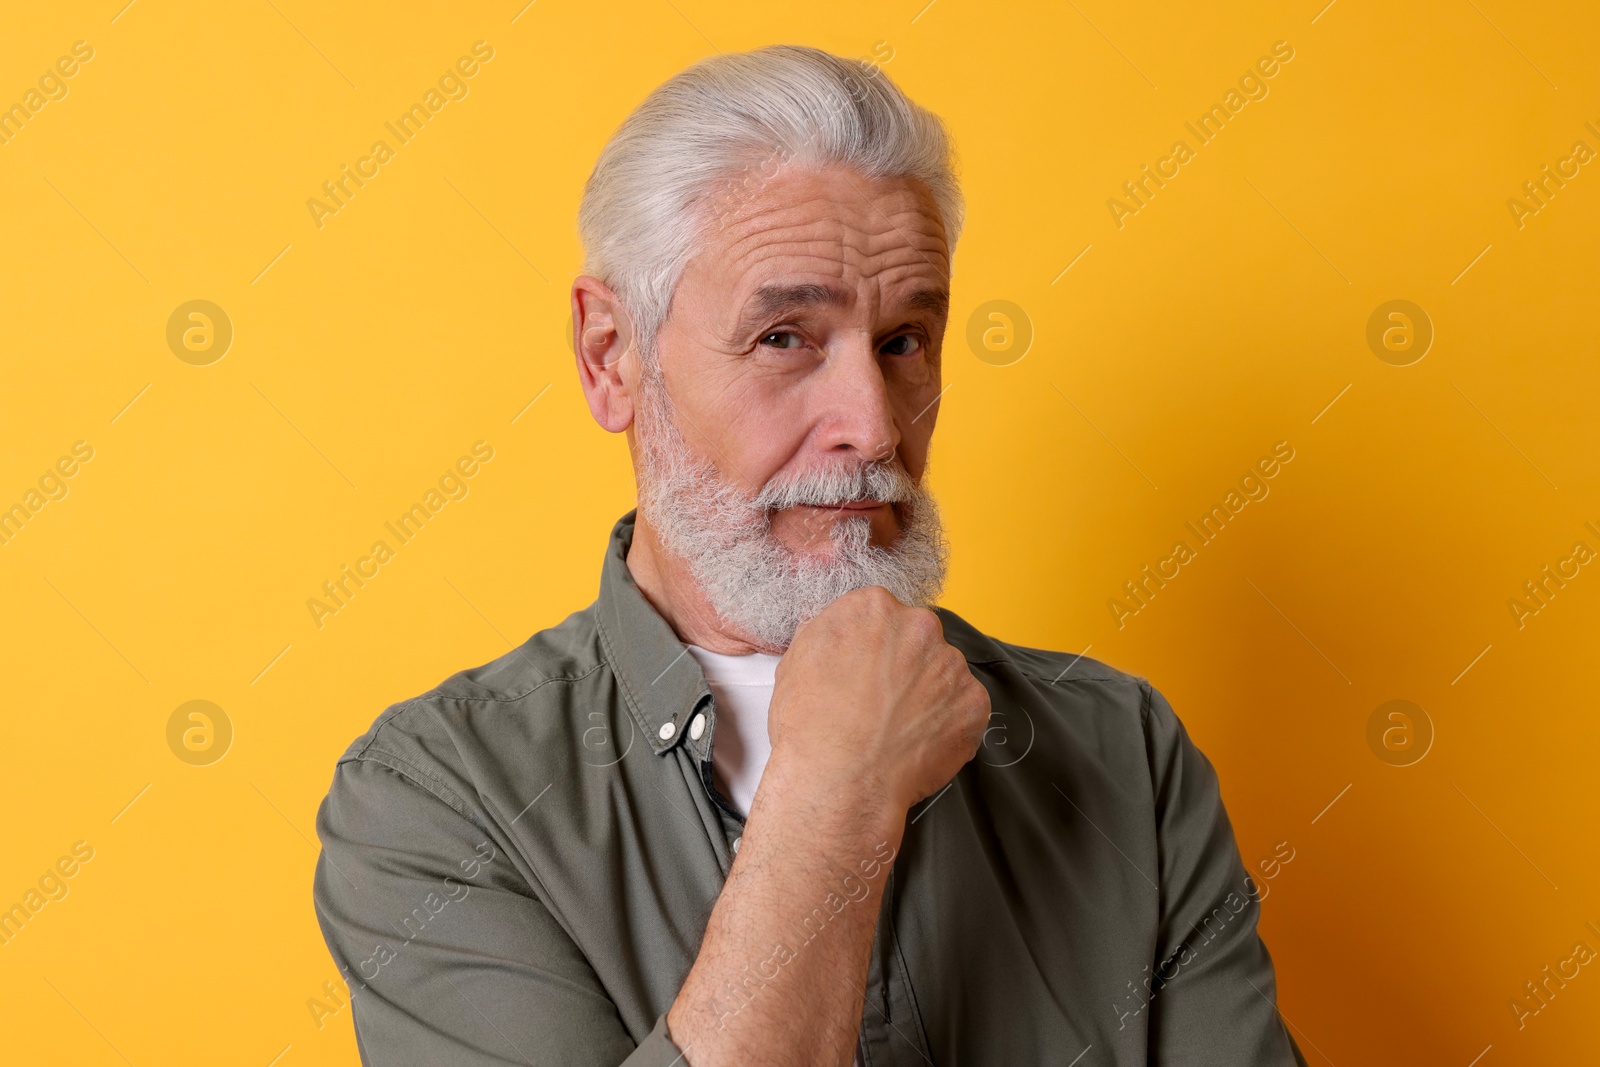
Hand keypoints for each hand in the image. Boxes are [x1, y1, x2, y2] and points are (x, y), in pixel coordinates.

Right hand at [764, 585, 991, 817]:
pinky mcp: (973, 702)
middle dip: (905, 666)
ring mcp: (951, 664)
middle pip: (918, 638)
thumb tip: (837, 633)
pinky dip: (947, 725)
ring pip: (943, 673)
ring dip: (928, 694)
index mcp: (873, 607)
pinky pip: (963, 708)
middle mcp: (918, 625)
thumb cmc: (810, 727)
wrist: (839, 782)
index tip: (867, 671)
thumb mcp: (795, 663)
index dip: (874, 648)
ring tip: (898, 729)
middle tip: (883, 703)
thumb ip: (825, 635)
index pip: (882, 616)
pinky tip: (918, 744)